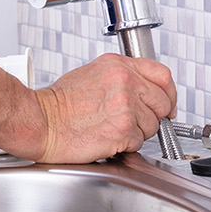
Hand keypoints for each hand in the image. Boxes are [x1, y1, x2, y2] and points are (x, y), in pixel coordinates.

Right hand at [20, 54, 176, 163]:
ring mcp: (126, 106)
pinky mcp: (123, 130)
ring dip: (136, 132)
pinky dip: (126, 145)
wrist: (41, 121)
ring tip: (111, 128)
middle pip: (162, 103)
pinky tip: (107, 138)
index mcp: (119, 66)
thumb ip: (122, 77)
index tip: (167, 104)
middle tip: (132, 121)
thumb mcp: (93, 73)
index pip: (163, 75)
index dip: (169, 93)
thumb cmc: (59, 103)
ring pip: (152, 126)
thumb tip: (144, 90)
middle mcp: (126, 82)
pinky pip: (139, 142)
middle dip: (151, 116)